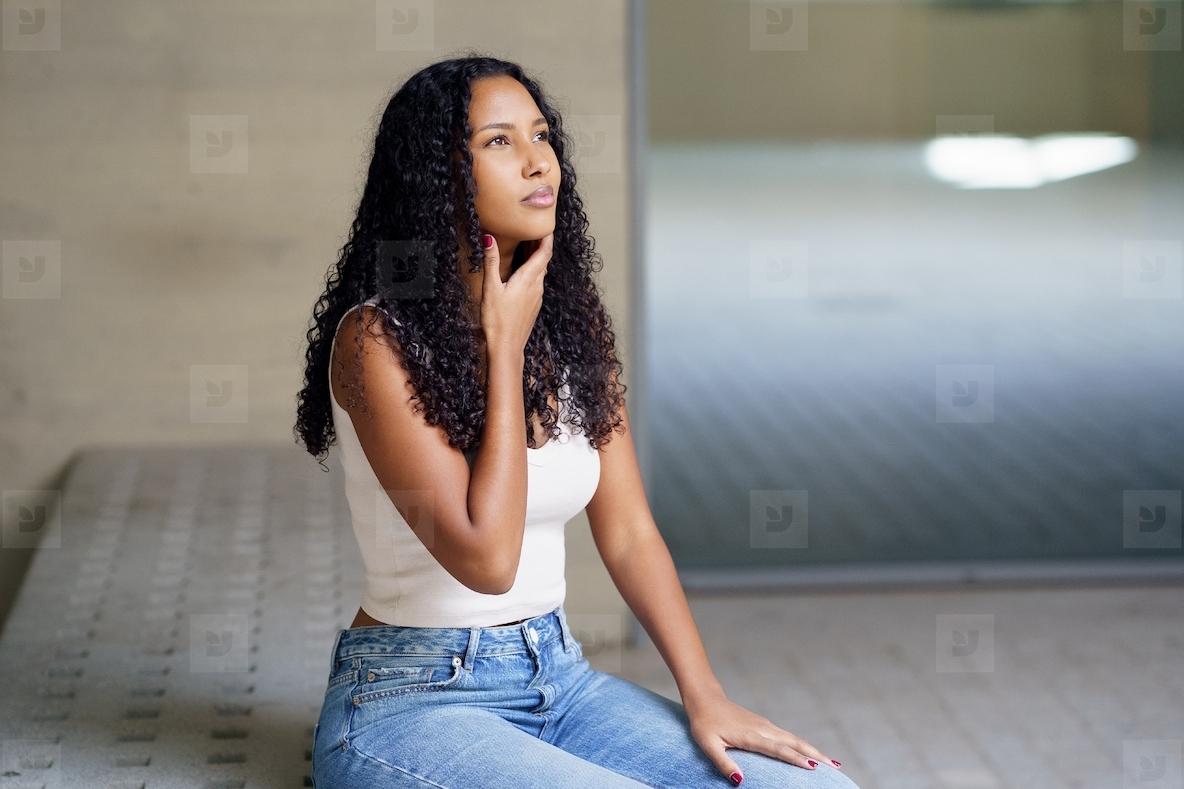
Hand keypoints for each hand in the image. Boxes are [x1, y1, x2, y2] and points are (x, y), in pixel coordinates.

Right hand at [478, 232, 552, 356]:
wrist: (506, 348)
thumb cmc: (497, 320)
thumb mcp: (490, 287)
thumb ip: (491, 261)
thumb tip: (488, 238)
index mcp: (529, 278)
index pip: (544, 252)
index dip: (547, 236)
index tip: (547, 223)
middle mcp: (537, 286)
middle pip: (543, 259)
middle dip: (540, 243)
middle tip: (534, 228)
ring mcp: (537, 297)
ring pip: (540, 270)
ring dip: (536, 256)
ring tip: (526, 244)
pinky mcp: (532, 305)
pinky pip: (536, 282)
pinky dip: (532, 270)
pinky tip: (521, 271)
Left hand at [685, 690, 841, 783]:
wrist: (705, 699)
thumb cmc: (704, 724)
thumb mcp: (708, 745)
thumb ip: (723, 763)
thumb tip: (739, 780)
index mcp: (751, 735)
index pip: (778, 749)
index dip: (795, 759)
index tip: (813, 768)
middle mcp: (762, 728)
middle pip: (794, 742)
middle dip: (815, 755)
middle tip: (835, 767)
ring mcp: (765, 725)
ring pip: (794, 738)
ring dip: (813, 750)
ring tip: (831, 763)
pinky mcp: (764, 725)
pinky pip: (788, 736)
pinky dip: (802, 745)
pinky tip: (809, 753)